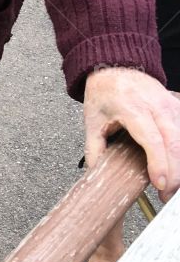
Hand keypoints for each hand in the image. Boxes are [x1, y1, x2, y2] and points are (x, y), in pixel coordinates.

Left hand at [83, 67, 179, 200]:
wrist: (115, 68)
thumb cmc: (104, 93)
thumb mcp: (91, 120)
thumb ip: (94, 148)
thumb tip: (95, 173)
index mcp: (132, 108)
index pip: (152, 139)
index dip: (158, 163)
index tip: (159, 182)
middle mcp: (156, 105)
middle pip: (174, 142)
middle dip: (174, 172)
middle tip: (166, 193)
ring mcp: (171, 105)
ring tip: (172, 185)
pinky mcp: (178, 107)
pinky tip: (176, 167)